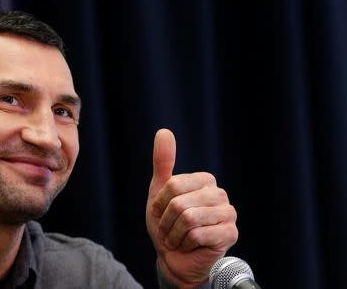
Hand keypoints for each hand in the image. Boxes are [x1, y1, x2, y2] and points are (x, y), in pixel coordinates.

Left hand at [146, 129, 237, 287]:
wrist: (174, 259)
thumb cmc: (168, 225)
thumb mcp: (159, 192)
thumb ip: (163, 162)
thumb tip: (164, 131)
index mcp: (205, 180)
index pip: (173, 185)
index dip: (159, 204)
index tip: (161, 213)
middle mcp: (219, 194)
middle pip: (179, 203)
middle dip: (166, 222)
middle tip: (169, 230)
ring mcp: (228, 214)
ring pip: (188, 218)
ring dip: (174, 234)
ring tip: (178, 238)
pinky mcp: (230, 234)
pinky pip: (197, 235)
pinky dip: (185, 244)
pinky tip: (189, 246)